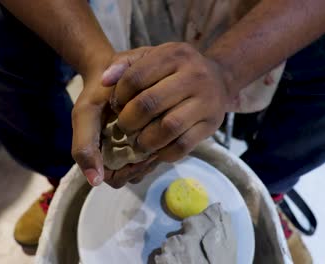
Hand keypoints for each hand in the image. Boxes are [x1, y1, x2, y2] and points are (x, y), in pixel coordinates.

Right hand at [71, 72, 158, 187]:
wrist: (110, 69)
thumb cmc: (96, 93)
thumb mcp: (85, 115)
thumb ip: (84, 147)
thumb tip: (95, 182)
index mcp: (100, 153)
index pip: (117, 178)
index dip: (128, 170)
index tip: (140, 153)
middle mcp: (115, 154)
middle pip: (133, 175)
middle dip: (143, 163)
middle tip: (153, 144)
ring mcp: (130, 147)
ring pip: (144, 166)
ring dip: (152, 154)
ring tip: (157, 135)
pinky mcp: (143, 138)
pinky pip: (153, 151)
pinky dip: (158, 144)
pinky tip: (161, 129)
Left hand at [102, 42, 229, 163]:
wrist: (219, 80)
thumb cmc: (176, 70)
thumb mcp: (153, 57)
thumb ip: (126, 65)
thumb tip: (104, 80)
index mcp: (174, 55)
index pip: (135, 78)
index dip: (119, 96)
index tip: (116, 105)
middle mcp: (194, 76)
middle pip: (149, 104)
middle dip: (128, 120)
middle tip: (124, 126)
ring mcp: (206, 101)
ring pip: (168, 128)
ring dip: (145, 140)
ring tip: (138, 142)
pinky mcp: (211, 125)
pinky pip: (183, 145)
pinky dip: (164, 152)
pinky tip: (156, 149)